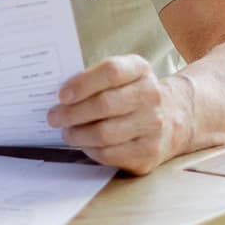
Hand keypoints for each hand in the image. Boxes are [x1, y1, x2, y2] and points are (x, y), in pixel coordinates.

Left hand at [48, 55, 188, 174]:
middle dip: (72, 113)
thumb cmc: (130, 95)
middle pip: (104, 105)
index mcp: (140, 69)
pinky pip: (110, 154)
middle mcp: (151, 95)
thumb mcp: (120, 77)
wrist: (171, 119)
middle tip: (54, 117)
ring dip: (78, 135)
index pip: (110, 72)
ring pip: (104, 133)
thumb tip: (59, 97)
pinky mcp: (149, 152)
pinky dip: (90, 150)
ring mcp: (153, 125)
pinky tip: (84, 144)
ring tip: (67, 132)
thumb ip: (93, 80)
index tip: (61, 95)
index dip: (83, 84)